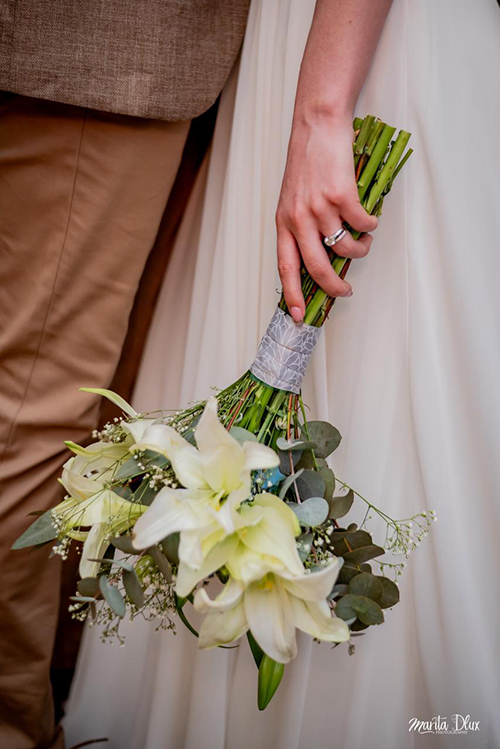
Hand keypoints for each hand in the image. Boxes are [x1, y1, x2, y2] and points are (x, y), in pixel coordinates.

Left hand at [276, 114, 377, 321]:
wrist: (317, 125)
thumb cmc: (307, 161)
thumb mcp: (293, 198)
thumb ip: (301, 226)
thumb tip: (320, 256)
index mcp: (284, 222)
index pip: (286, 267)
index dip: (293, 294)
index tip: (299, 314)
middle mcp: (299, 218)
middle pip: (317, 267)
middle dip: (334, 287)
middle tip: (345, 290)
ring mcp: (320, 207)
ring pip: (344, 247)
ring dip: (359, 251)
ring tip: (362, 243)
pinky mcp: (342, 195)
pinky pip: (362, 224)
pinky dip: (370, 226)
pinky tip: (369, 220)